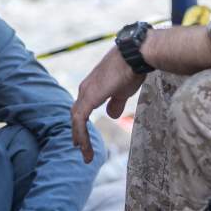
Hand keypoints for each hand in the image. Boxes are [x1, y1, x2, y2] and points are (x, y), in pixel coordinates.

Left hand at [71, 44, 145, 162]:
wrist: (134, 56)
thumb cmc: (131, 70)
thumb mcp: (122, 91)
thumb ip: (115, 103)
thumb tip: (111, 115)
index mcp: (92, 88)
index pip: (82, 109)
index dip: (81, 125)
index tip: (82, 141)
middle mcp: (85, 90)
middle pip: (76, 115)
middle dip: (78, 133)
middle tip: (80, 149)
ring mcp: (86, 93)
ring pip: (76, 119)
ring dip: (80, 137)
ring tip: (84, 154)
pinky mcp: (89, 97)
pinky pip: (80, 119)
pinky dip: (81, 133)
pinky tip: (83, 145)